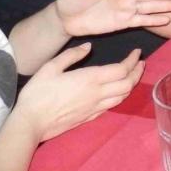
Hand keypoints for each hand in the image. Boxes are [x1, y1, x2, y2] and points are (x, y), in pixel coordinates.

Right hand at [16, 46, 143, 141]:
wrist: (30, 123)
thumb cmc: (37, 93)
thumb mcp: (50, 67)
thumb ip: (71, 55)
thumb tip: (88, 47)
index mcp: (90, 79)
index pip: (122, 69)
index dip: (133, 60)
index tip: (137, 52)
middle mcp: (97, 94)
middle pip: (128, 84)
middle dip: (137, 72)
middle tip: (140, 63)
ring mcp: (95, 108)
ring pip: (122, 97)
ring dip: (131, 85)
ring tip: (132, 75)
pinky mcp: (89, 118)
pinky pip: (112, 107)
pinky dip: (120, 96)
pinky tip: (117, 92)